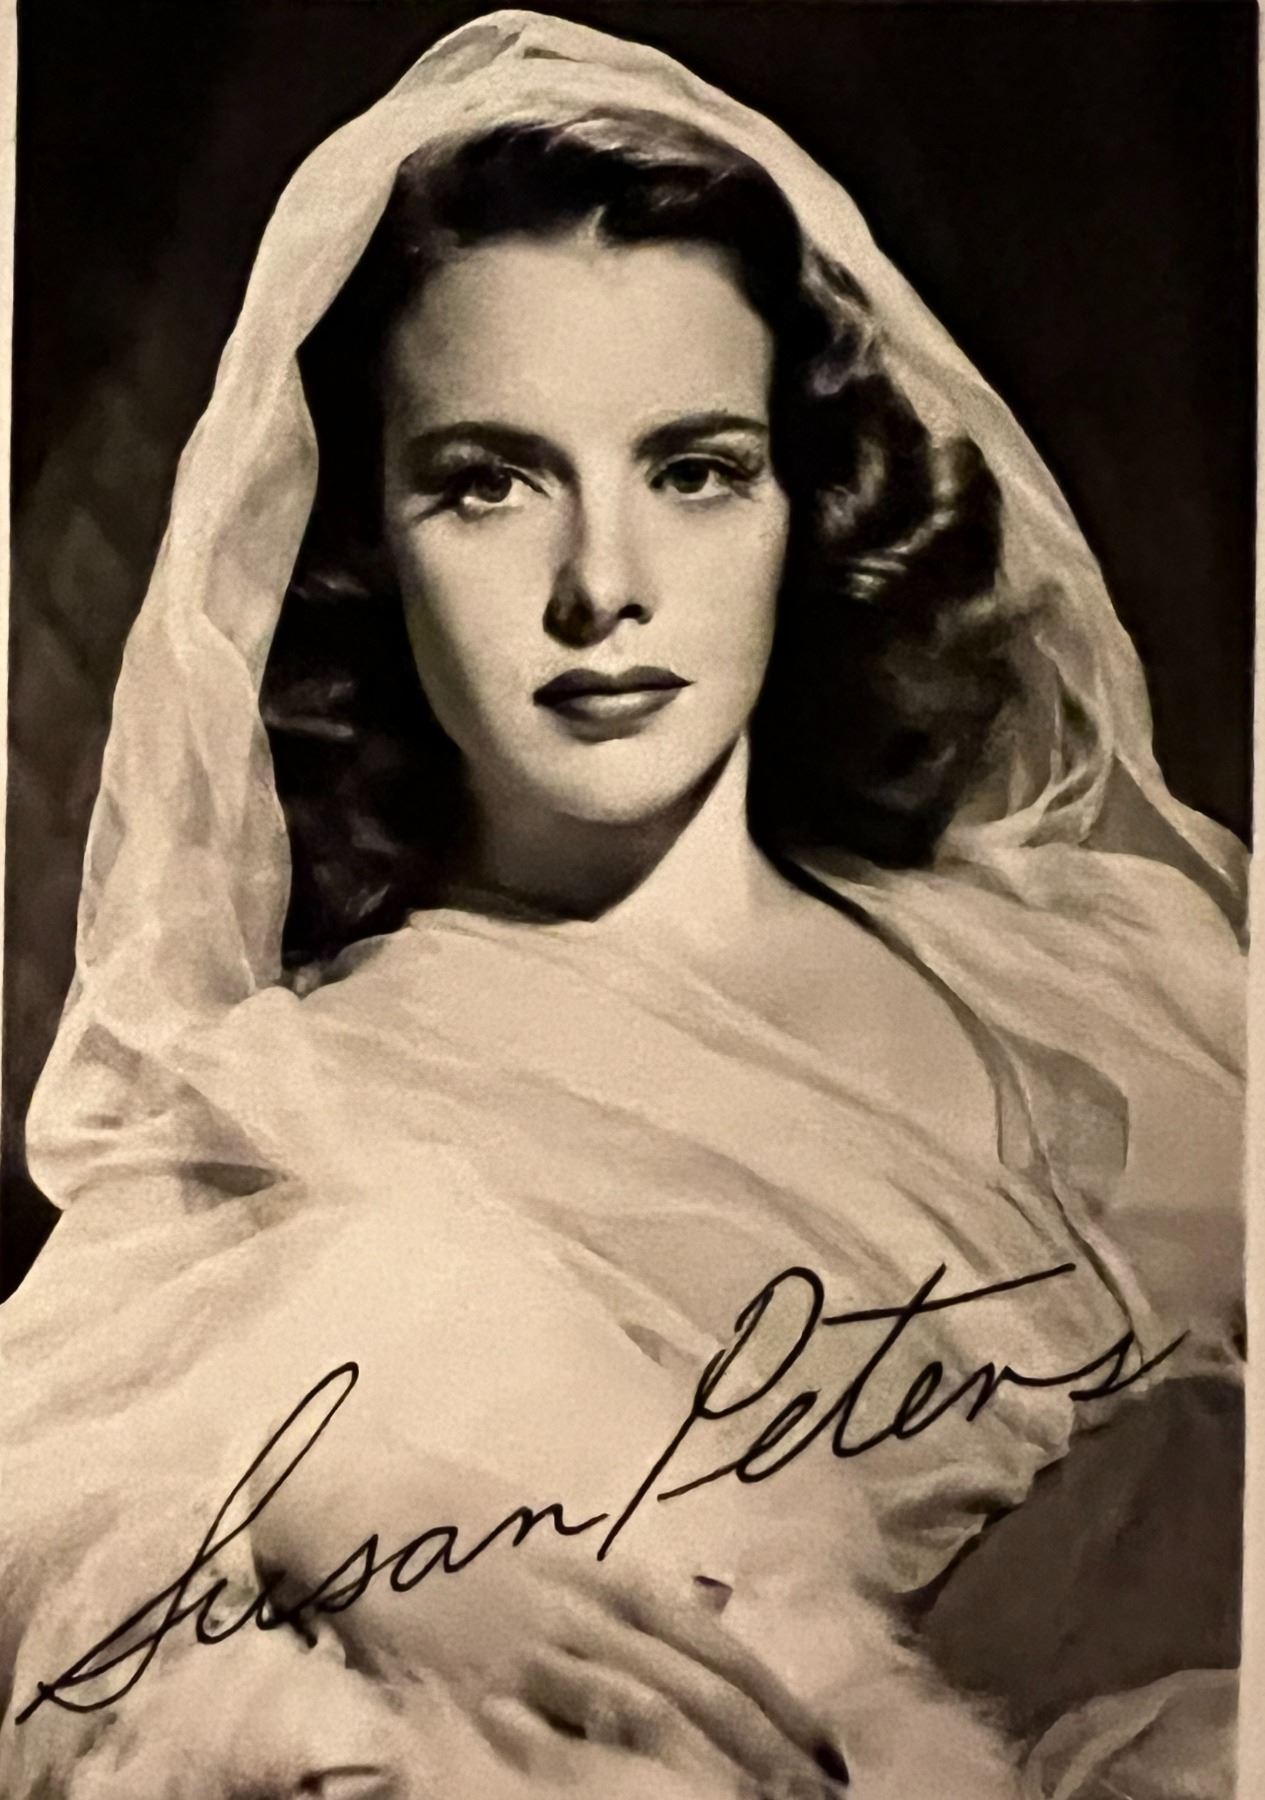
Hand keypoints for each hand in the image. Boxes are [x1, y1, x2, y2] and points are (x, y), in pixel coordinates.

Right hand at [463, 1553, 851, 1797]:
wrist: (370, 1514)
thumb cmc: (468, 1526)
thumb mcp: (564, 1544)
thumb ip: (630, 1587)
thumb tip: (709, 1614)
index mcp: (610, 1577)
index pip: (716, 1646)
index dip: (778, 1699)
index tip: (826, 1748)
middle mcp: (585, 1616)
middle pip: (695, 1688)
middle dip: (764, 1749)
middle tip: (818, 1797)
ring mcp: (533, 1658)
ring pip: (641, 1717)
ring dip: (707, 1769)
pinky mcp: (481, 1697)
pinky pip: (556, 1746)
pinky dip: (608, 1778)